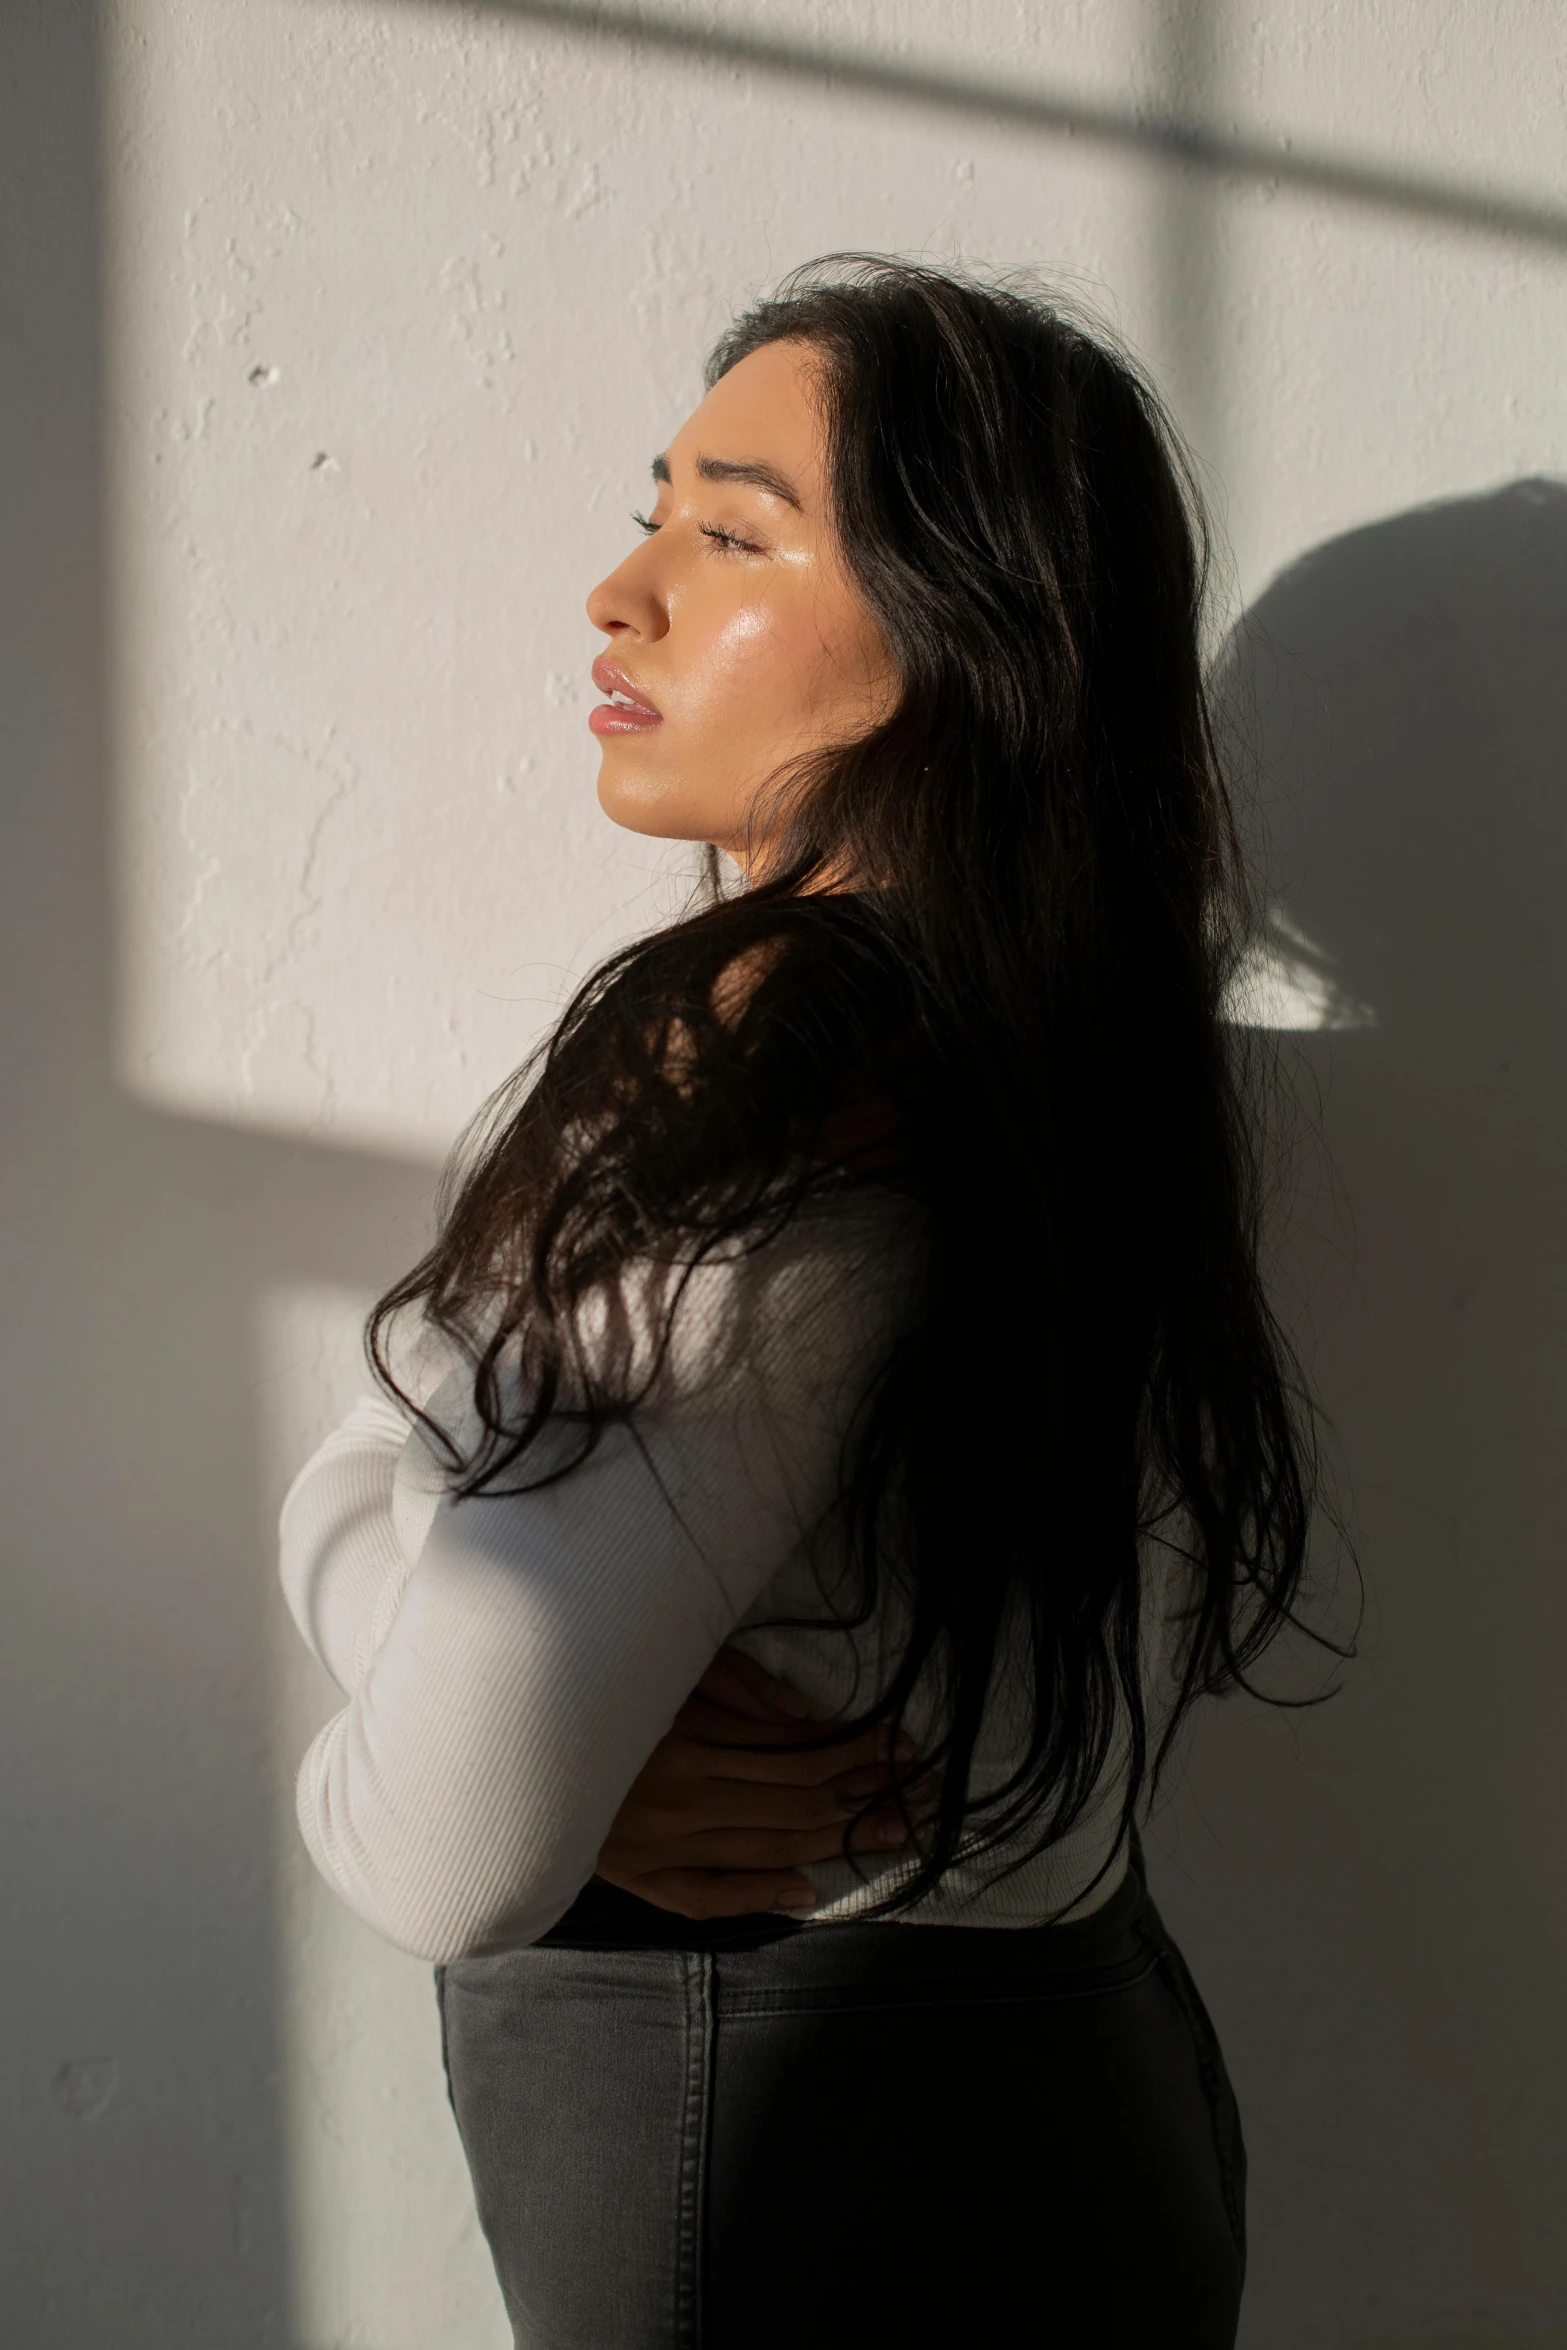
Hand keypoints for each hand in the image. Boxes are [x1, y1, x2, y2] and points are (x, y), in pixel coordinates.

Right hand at [593, 1646, 937, 1920]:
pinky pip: (706, 1897)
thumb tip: (798, 1715)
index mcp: (687, 1741)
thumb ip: (728, 1681)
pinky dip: (757, 1895)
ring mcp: (660, 1845)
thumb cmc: (589, 1690)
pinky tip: (806, 1891)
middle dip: (867, 1793)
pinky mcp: (639, 1877)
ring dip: (838, 1840)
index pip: (793, 1751)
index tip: (903, 1741)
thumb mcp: (658, 1664)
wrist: (508, 1755)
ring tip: (898, 1833)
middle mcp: (680, 1799)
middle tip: (926, 1789)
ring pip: (768, 1847)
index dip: (855, 1747)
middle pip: (795, 1802)